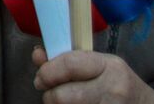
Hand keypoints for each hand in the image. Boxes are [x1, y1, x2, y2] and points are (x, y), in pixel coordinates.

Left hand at [31, 47, 153, 103]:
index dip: (47, 71)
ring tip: (65, 101)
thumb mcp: (98, 65)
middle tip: (50, 94)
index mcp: (109, 66)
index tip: (41, 77)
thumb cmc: (116, 83)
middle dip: (50, 96)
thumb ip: (66, 59)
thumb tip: (37, 56)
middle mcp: (113, 90)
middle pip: (63, 96)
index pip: (69, 65)